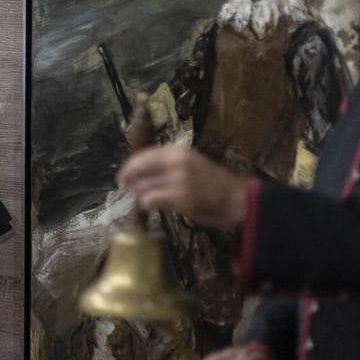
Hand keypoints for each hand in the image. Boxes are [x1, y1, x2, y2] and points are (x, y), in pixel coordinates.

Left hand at [116, 145, 247, 230]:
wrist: (236, 199)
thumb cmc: (212, 183)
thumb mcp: (189, 164)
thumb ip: (166, 165)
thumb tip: (138, 173)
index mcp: (177, 151)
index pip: (143, 155)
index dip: (129, 167)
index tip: (122, 176)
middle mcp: (175, 161)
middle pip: (138, 170)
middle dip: (130, 182)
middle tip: (129, 191)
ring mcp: (177, 179)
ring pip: (141, 187)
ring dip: (138, 196)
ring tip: (143, 201)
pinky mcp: (179, 198)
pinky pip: (149, 200)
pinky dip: (145, 205)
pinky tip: (150, 208)